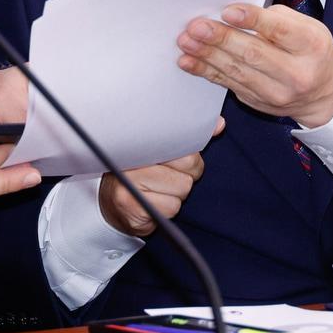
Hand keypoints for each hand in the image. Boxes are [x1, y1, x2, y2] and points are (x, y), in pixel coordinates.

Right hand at [98, 118, 221, 236]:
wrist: (112, 205)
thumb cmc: (143, 173)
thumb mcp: (164, 151)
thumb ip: (190, 138)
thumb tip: (220, 124)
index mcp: (139, 136)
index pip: (182, 139)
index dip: (189, 154)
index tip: (180, 160)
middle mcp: (131, 155)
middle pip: (189, 163)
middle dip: (187, 174)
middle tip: (169, 176)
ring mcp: (127, 181)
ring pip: (182, 188)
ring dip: (176, 194)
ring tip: (158, 190)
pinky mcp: (130, 205)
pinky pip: (171, 207)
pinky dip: (167, 209)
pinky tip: (153, 203)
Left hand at [177, 3, 332, 126]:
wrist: (323, 92)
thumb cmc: (309, 49)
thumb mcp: (305, 27)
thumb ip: (275, 18)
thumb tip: (235, 13)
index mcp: (311, 45)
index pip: (281, 31)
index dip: (253, 20)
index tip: (228, 11)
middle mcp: (296, 73)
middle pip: (254, 54)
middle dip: (222, 39)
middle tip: (197, 26)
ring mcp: (276, 92)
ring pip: (237, 71)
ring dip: (207, 55)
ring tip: (186, 40)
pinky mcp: (257, 101)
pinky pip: (228, 84)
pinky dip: (205, 71)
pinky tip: (188, 61)